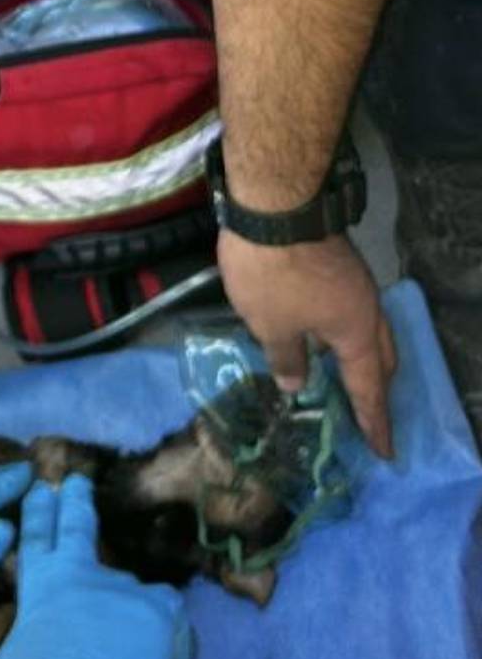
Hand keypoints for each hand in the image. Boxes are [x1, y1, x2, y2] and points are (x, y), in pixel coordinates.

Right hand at [0, 477, 187, 658]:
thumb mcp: (19, 652)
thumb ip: (38, 628)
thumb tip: (51, 629)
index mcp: (40, 585)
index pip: (35, 539)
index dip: (38, 512)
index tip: (41, 487)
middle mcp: (80, 574)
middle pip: (78, 528)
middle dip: (75, 502)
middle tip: (78, 481)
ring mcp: (123, 586)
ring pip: (130, 592)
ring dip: (127, 614)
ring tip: (126, 651)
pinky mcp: (159, 606)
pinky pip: (165, 614)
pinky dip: (162, 634)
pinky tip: (158, 658)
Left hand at [218, 230, 397, 457]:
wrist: (275, 208)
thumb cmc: (273, 275)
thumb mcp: (271, 326)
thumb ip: (287, 358)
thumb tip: (298, 384)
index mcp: (357, 331)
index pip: (369, 387)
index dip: (374, 421)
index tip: (386, 450)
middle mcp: (367, 310)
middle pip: (380, 358)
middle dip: (377, 392)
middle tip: (370, 421)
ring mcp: (355, 285)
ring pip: (367, 333)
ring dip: (361, 361)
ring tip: (347, 385)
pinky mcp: (338, 268)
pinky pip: (348, 314)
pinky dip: (342, 336)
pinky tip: (321, 340)